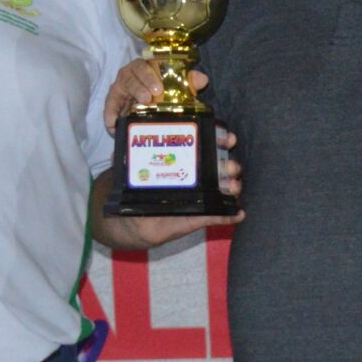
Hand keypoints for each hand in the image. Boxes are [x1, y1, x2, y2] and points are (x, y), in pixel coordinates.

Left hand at [97, 129, 243, 247]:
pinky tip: (239, 213)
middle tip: (231, 166)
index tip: (227, 138)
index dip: (219, 139)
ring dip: (233, 185)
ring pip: (222, 188)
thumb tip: (121, 146)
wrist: (125, 224)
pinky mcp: (197, 218)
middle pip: (219, 166)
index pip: (204, 145)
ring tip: (233, 186)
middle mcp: (194, 177)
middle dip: (230, 163)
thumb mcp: (133, 177)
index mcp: (181, 162)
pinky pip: (216, 215)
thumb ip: (133, 164)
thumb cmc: (130, 195)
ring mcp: (198, 198)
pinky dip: (229, 215)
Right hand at [105, 58, 204, 128]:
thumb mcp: (178, 86)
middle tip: (149, 99)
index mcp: (144, 67)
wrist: (153, 103)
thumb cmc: (165, 90)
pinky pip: (109, 107)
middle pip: (130, 77)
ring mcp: (119, 88)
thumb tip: (202, 79)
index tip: (158, 89)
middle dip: (139, 87)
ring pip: (117, 90)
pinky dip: (109, 115)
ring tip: (133, 111)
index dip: (149, 76)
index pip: (143, 66)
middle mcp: (130, 75)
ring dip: (124, 100)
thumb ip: (190, 81)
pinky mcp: (113, 103)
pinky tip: (113, 125)